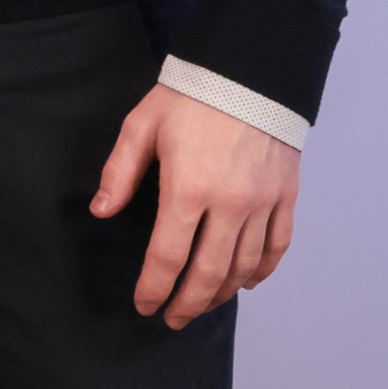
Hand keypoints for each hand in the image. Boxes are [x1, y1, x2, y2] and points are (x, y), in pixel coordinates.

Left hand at [89, 82, 298, 328]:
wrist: (248, 70)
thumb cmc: (190, 97)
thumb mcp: (141, 126)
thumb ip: (120, 173)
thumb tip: (102, 211)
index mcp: (187, 189)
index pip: (167, 257)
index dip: (154, 288)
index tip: (145, 305)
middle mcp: (229, 204)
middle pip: (208, 273)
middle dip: (188, 304)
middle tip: (173, 318)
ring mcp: (262, 203)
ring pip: (244, 266)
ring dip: (222, 293)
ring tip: (203, 304)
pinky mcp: (285, 196)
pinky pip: (277, 246)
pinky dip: (262, 271)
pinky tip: (246, 282)